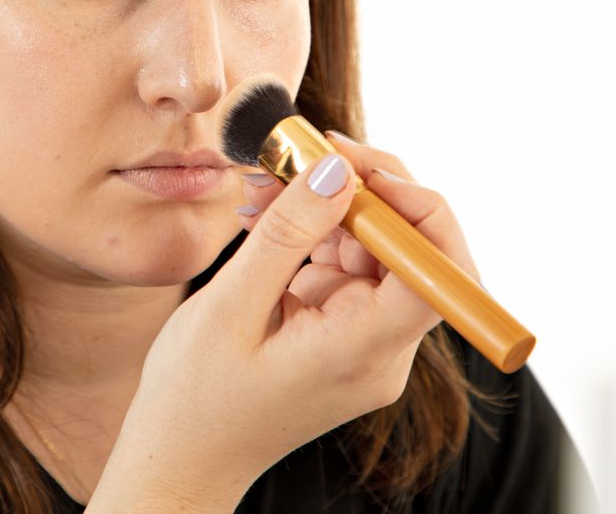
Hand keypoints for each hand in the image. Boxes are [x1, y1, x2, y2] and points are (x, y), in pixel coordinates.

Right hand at [96, 132, 479, 507]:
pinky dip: (311, 234)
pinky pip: (347, 266)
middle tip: (300, 158)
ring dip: (327, 208)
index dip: (412, 206)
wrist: (181, 457)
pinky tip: (265, 218)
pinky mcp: (345, 333)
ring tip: (262, 188)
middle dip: (360, 192)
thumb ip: (287, 236)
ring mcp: (366, 343)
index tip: (350, 165)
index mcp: (362, 353)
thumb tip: (336, 171)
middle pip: (412, 251)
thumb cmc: (196, 398)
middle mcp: (381, 351)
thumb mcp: (230, 308)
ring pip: (376, 249)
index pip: (434, 273)